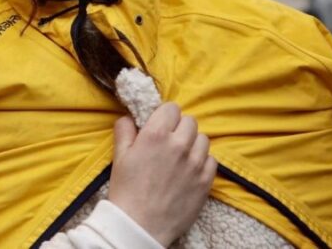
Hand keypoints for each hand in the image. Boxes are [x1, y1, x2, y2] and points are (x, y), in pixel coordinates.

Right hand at [107, 102, 215, 246]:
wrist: (140, 224)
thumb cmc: (126, 190)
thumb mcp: (119, 156)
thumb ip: (124, 130)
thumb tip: (129, 118)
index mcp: (156, 134)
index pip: (172, 108)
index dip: (165, 115)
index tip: (160, 125)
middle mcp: (179, 144)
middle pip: (190, 121)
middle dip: (179, 127)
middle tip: (169, 141)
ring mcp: (196, 163)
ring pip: (203, 138)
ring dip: (193, 143)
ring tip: (181, 155)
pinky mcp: (206, 181)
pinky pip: (212, 160)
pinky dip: (203, 161)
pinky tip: (190, 169)